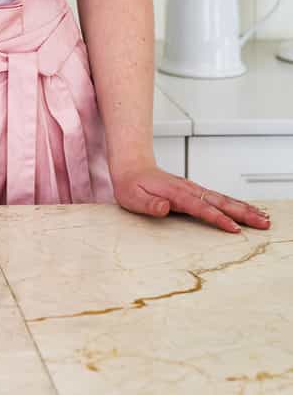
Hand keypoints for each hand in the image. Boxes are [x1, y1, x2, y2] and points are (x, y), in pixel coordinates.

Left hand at [112, 162, 271, 233]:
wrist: (132, 166)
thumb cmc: (131, 184)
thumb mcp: (132, 197)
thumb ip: (149, 204)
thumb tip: (164, 207)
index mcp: (176, 193)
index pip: (201, 207)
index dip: (218, 218)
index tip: (234, 228)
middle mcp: (189, 189)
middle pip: (220, 202)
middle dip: (243, 213)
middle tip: (263, 223)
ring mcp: (194, 189)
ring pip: (223, 199)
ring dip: (244, 208)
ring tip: (264, 218)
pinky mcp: (195, 192)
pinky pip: (219, 198)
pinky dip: (236, 204)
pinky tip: (246, 210)